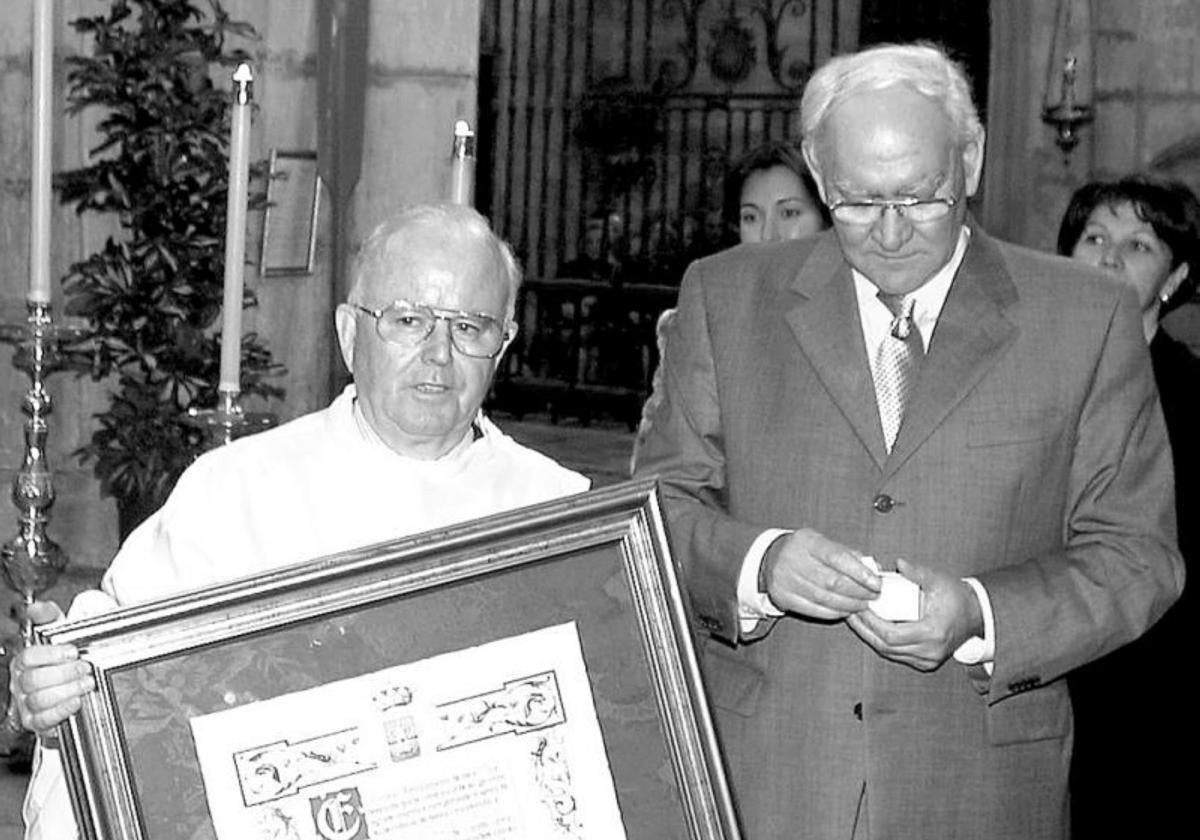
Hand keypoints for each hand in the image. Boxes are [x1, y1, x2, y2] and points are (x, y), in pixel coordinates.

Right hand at [8, 601, 94, 734]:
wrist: (63, 688)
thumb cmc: (59, 659)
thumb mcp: (56, 634)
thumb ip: (48, 617)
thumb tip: (36, 607)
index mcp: (24, 661)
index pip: (28, 657)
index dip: (52, 654)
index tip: (73, 651)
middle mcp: (21, 683)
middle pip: (34, 679)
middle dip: (64, 673)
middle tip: (85, 668)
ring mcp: (26, 703)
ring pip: (39, 699)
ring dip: (67, 691)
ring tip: (87, 683)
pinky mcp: (36, 721)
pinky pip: (43, 720)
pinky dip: (61, 711)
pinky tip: (76, 702)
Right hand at [762, 529, 880, 619]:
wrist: (770, 558)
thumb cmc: (803, 550)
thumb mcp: (822, 543)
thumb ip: (847, 554)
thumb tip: (872, 570)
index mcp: (807, 541)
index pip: (837, 558)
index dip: (860, 573)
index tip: (877, 583)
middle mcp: (793, 559)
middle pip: (832, 581)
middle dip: (858, 592)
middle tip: (873, 596)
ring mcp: (786, 580)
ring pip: (824, 598)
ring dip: (849, 604)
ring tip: (862, 605)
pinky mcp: (782, 597)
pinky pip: (813, 609)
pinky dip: (834, 612)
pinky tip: (845, 611)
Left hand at [846, 558, 983, 671]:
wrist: (976, 614)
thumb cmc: (956, 596)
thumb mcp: (938, 580)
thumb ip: (918, 572)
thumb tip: (898, 563)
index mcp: (932, 633)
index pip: (892, 635)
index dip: (871, 623)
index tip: (860, 607)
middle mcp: (930, 651)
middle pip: (886, 647)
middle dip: (865, 630)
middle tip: (851, 613)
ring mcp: (928, 660)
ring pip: (889, 653)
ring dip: (870, 637)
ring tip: (856, 619)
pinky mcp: (926, 662)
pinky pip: (897, 655)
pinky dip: (882, 642)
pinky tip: (870, 629)